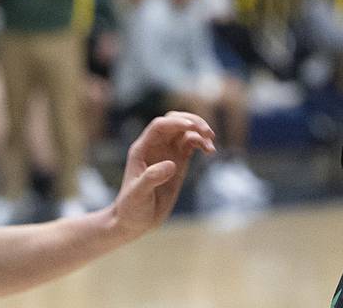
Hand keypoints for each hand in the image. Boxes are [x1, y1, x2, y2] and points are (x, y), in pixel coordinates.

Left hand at [108, 111, 215, 241]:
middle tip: (207, 133)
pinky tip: (210, 151)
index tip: (192, 128)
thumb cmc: (131, 209)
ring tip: (211, 145)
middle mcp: (155, 146)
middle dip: (192, 122)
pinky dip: (203, 143)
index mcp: (142, 149)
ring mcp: (168, 153)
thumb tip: (171, 164)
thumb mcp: (138, 195)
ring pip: (186, 130)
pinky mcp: (179, 161)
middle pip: (175, 121)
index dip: (176, 122)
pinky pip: (193, 144)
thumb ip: (151, 178)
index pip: (160, 125)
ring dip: (200, 132)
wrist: (135, 222)